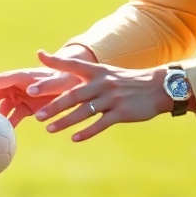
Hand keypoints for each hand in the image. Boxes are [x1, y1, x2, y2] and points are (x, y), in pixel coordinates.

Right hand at [0, 44, 97, 124]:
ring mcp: (22, 96)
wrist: (76, 85)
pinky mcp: (27, 107)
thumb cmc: (69, 79)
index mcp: (22, 76)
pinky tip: (4, 139)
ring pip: (3, 107)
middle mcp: (18, 85)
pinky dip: (8, 126)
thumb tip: (30, 90)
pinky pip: (13, 117)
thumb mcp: (61, 81)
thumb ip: (47, 85)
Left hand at [28, 50, 175, 141]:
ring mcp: (111, 98)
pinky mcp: (121, 112)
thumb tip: (66, 79)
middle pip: (73, 95)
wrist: (158, 87)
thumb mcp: (108, 73)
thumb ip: (88, 77)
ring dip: (65, 122)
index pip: (73, 64)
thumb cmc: (128, 81)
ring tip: (50, 129)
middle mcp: (102, 83)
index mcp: (97, 71)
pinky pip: (100, 124)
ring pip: (83, 112)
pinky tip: (74, 138)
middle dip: (53, 105)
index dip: (56, 61)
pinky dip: (86, 132)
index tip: (39, 58)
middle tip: (37, 115)